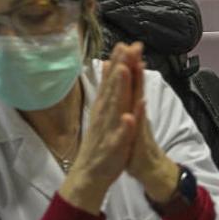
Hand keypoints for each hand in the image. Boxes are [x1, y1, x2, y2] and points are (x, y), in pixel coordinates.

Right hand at [60, 43, 143, 213]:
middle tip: (127, 46)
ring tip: (125, 70)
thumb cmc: (100, 143)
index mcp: (104, 108)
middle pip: (113, 88)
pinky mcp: (112, 148)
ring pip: (114, 107)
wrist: (89, 176)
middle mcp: (104, 116)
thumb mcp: (104, 114)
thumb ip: (106, 92)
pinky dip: (124, 127)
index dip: (118, 62)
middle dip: (120, 67)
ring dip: (119, 89)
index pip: (111, 82)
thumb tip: (108, 69)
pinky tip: (130, 117)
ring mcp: (107, 131)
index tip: (126, 43)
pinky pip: (119, 137)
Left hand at [120, 48, 179, 202]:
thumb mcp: (129, 118)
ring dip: (137, 85)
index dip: (127, 63)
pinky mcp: (138, 140)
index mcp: (131, 106)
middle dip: (134, 66)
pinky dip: (138, 116)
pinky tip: (138, 106)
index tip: (126, 43)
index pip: (128, 81)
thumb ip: (127, 97)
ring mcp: (138, 126)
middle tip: (135, 45)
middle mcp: (136, 112)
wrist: (149, 167)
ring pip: (137, 102)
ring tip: (137, 66)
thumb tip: (122, 77)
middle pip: (135, 86)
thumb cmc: (135, 142)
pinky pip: (137, 127)